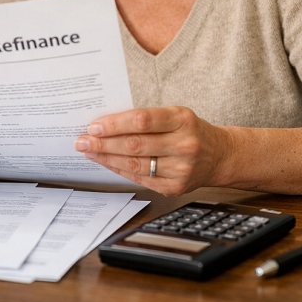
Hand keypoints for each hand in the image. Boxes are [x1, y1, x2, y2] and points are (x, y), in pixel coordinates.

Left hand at [73, 106, 231, 195]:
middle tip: (82, 140)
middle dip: (103, 143)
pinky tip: (106, 162)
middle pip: (135, 145)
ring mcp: (180, 170)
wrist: (219, 156)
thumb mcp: (175, 114)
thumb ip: (146, 118)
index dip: (115, 124)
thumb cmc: (190, 130)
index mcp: (182, 120)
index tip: (94, 125)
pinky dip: (119, 170)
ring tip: (89, 151)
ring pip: (134, 165)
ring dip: (106, 158)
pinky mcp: (175, 187)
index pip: (142, 120)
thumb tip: (106, 123)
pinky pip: (140, 179)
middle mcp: (183, 145)